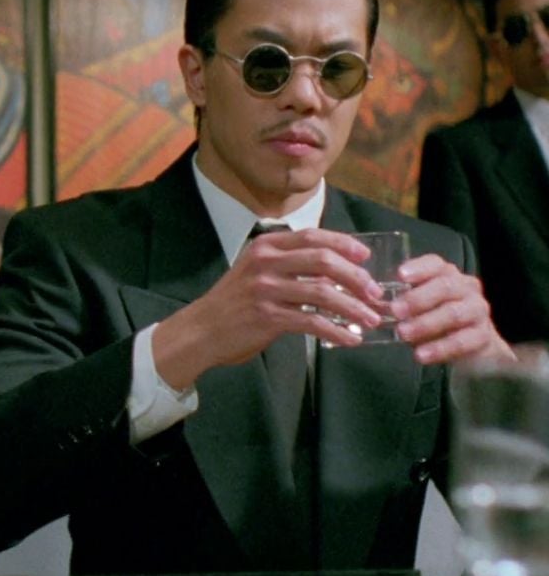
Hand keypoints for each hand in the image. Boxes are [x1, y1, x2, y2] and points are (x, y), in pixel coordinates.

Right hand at [153, 228, 382, 388]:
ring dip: (354, 307)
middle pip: (323, 260)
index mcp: (265, 247)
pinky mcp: (267, 317)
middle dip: (356, 277)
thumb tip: (338, 274)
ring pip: (323, 293)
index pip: (313, 236)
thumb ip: (292, 269)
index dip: (344, 244)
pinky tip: (351, 338)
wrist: (201, 330)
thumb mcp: (258, 274)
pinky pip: (313, 322)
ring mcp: (265, 290)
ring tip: (371, 319)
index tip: (366, 256)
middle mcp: (265, 263)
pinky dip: (337, 331)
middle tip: (375, 293)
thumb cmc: (234, 303)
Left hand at [391, 254, 514, 364]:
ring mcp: (477, 310)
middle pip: (444, 287)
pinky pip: (463, 341)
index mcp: (446, 275)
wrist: (472, 346)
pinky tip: (421, 355)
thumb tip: (370, 306)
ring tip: (403, 334)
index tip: (400, 275)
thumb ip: (398, 304)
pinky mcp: (483, 335)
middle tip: (395, 311)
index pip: (435, 264)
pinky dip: (440, 348)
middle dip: (417, 299)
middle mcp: (465, 287)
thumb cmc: (436, 319)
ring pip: (454, 313)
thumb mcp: (417, 309)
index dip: (419, 268)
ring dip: (426, 324)